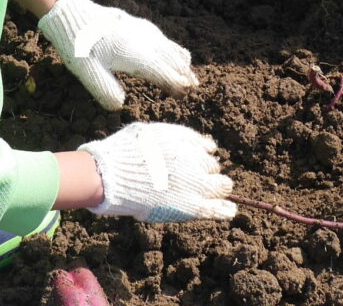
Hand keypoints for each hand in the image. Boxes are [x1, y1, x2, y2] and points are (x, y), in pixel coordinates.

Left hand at [39, 0, 195, 109]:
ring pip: (169, 47)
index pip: (163, 72)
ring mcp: (142, 30)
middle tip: (195, 86)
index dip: (175, 84)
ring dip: (181, 60)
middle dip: (184, 73)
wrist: (73, 14)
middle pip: (171, 59)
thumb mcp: (86, 72)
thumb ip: (104, 90)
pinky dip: (173, 49)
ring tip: (190, 72)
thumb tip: (120, 106)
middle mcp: (144, 41)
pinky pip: (163, 38)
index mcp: (134, 54)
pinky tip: (172, 52)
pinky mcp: (138, 23)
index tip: (185, 95)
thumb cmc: (79, 46)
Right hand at [80, 123, 235, 221]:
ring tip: (219, 195)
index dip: (202, 156)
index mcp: (183, 141)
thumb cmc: (124, 153)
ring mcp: (195, 183)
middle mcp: (194, 159)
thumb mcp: (149, 132)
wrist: (113, 175)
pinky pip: (216, 208)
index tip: (197, 162)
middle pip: (212, 166)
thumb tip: (187, 143)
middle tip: (197, 180)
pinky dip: (224, 210)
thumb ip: (171, 136)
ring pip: (222, 185)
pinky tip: (229, 210)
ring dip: (219, 188)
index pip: (206, 147)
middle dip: (207, 172)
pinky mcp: (192, 206)